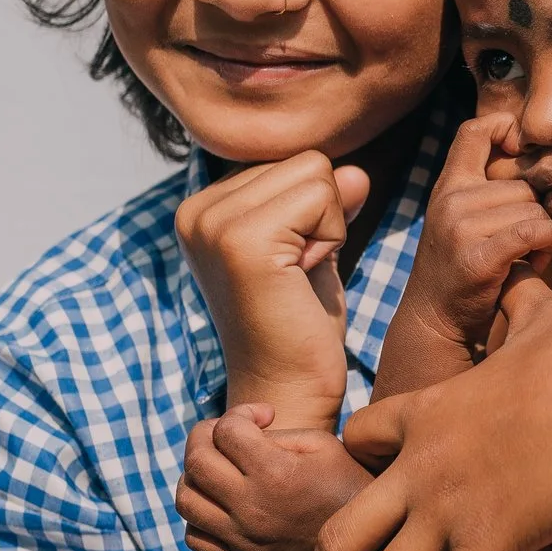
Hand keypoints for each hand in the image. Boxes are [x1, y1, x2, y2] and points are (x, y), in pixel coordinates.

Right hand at [175, 152, 370, 430]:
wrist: (287, 392)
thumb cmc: (299, 326)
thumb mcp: (312, 247)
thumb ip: (325, 201)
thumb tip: (356, 170)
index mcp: (200, 207)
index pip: (288, 158)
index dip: (311, 211)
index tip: (289, 265)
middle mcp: (195, 209)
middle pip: (305, 159)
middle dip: (322, 214)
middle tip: (297, 274)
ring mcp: (213, 223)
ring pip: (317, 172)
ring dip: (327, 226)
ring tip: (298, 276)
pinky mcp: (242, 241)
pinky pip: (322, 196)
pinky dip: (331, 237)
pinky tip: (303, 279)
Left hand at [177, 403, 372, 550]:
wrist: (367, 546)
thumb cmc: (346, 484)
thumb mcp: (322, 445)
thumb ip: (275, 433)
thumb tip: (239, 432)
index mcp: (275, 474)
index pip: (225, 430)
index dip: (241, 413)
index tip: (263, 416)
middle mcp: (252, 509)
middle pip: (195, 462)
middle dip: (205, 436)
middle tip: (228, 434)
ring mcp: (243, 540)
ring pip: (186, 499)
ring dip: (196, 475)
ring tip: (220, 467)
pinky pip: (194, 536)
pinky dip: (199, 514)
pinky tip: (222, 501)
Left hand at [317, 270, 551, 550]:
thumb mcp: (543, 317)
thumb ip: (520, 305)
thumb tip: (528, 275)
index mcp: (428, 410)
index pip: (359, 441)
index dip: (357, 465)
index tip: (371, 490)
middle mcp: (421, 468)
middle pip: (338, 534)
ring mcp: (450, 513)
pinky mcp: (489, 549)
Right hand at [385, 115, 551, 368]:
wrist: (435, 320)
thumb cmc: (461, 266)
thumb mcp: (461, 218)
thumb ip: (484, 189)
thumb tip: (529, 156)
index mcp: (448, 186)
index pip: (474, 131)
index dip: (505, 127)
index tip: (523, 149)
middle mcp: (451, 200)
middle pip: (523, 184)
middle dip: (536, 212)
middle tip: (527, 242)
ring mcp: (461, 228)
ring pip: (534, 210)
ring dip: (543, 234)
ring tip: (528, 256)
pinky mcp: (479, 257)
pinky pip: (532, 232)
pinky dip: (549, 241)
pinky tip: (544, 255)